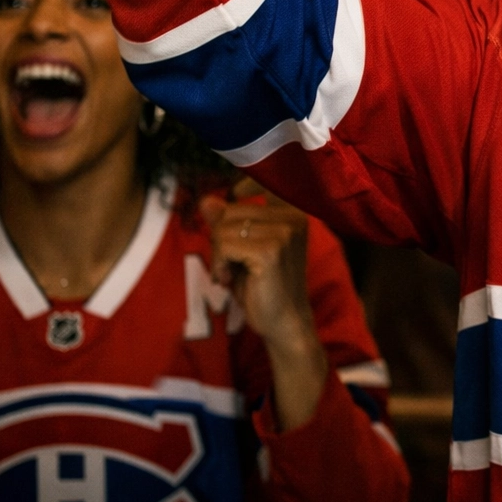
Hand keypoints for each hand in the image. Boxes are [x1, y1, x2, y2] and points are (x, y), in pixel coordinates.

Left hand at [200, 179, 316, 352]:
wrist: (284, 321)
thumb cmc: (265, 284)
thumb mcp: (244, 248)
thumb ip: (228, 222)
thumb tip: (207, 200)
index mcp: (294, 212)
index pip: (264, 180)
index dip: (245, 185)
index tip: (236, 193)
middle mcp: (294, 217)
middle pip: (230, 211)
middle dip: (220, 238)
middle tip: (231, 264)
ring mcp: (284, 233)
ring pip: (223, 228)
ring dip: (218, 254)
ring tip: (232, 272)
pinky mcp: (270, 251)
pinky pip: (224, 245)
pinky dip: (219, 264)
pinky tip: (230, 278)